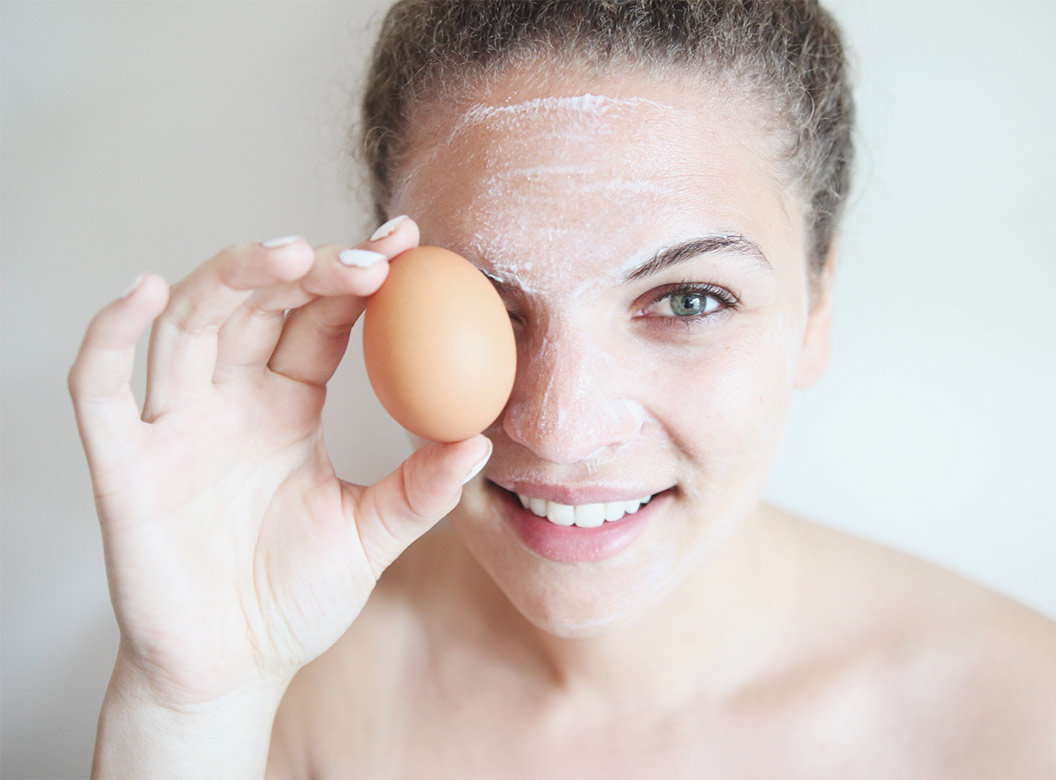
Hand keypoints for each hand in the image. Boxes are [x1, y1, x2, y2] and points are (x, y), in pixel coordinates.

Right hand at [68, 220, 491, 709]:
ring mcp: (174, 427)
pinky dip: (111, 336)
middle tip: (367, 256)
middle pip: (257, 306)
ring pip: (189, 326)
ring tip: (289, 256)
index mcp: (286, 406)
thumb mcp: (371, 536)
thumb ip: (420, 488)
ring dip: (231, 280)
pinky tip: (147, 292)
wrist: (234, 671)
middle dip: (308, 268)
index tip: (406, 243)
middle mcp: (229, 401)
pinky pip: (100, 391)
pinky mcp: (124, 466)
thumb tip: (482, 439)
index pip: (318, 320)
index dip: (356, 277)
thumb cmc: (292, 600)